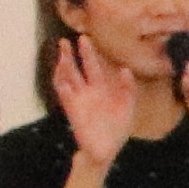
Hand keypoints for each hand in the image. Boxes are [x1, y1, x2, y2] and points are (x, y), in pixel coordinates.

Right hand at [44, 34, 138, 166]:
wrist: (107, 150)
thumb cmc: (117, 128)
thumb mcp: (126, 106)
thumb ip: (127, 88)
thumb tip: (125, 70)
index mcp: (99, 88)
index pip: (91, 66)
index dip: (87, 53)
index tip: (83, 38)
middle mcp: (86, 92)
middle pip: (74, 70)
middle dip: (68, 56)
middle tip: (63, 41)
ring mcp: (78, 101)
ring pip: (66, 81)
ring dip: (62, 70)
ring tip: (61, 59)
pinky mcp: (74, 113)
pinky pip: (67, 100)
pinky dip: (65, 92)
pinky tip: (64, 84)